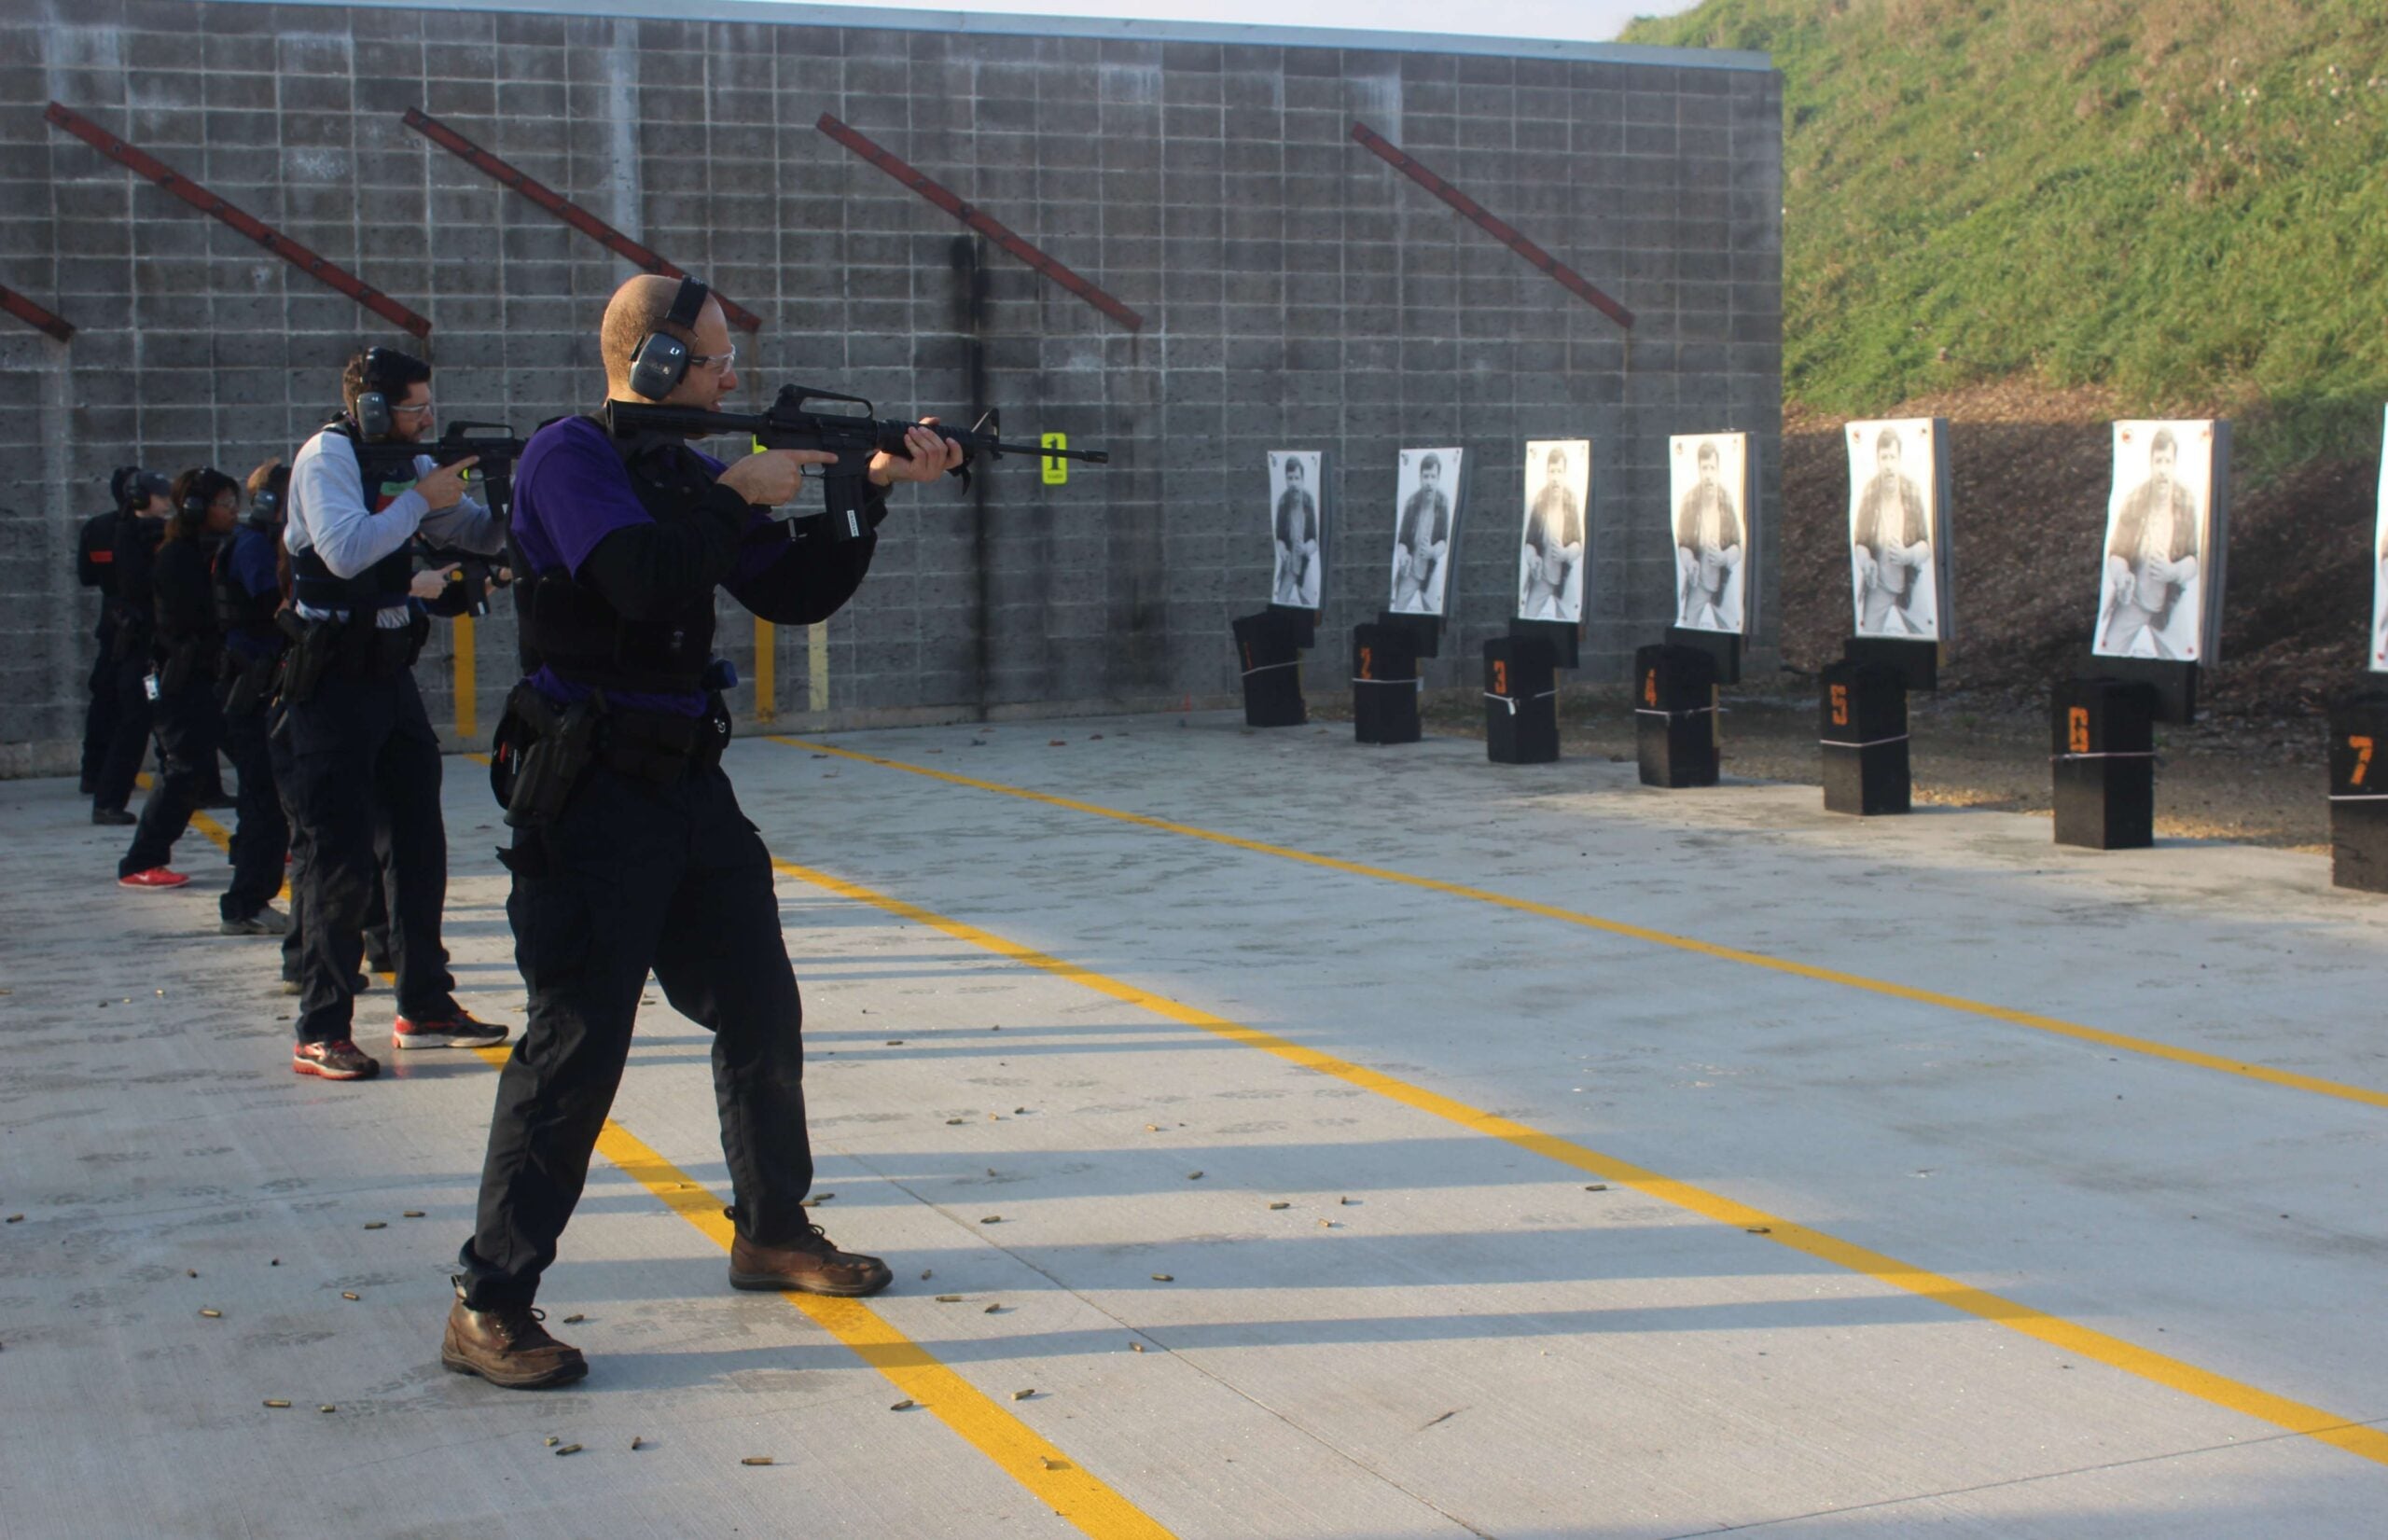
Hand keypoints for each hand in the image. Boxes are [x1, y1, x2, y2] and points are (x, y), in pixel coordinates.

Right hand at [410, 564, 457, 600]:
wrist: (415, 585)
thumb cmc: (419, 578)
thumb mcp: (426, 572)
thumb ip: (433, 575)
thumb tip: (433, 579)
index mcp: (438, 574)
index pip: (447, 569)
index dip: (454, 566)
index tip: (459, 563)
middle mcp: (441, 581)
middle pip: (443, 584)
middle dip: (439, 584)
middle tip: (431, 584)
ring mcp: (439, 589)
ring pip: (439, 590)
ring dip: (435, 589)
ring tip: (427, 587)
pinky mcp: (436, 595)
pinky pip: (435, 595)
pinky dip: (432, 594)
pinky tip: (426, 591)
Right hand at [415, 456, 477, 510]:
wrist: (422, 497)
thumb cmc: (426, 484)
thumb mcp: (434, 471)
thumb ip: (443, 468)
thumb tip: (448, 466)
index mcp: (449, 472)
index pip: (461, 464)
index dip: (470, 460)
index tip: (476, 458)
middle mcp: (455, 481)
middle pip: (463, 481)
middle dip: (458, 483)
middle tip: (448, 485)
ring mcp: (456, 491)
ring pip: (460, 490)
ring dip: (455, 490)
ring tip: (445, 491)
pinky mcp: (456, 499)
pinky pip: (458, 497)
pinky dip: (453, 497)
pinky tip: (445, 496)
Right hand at [719, 448, 836, 506]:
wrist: (742, 483)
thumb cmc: (748, 468)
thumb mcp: (765, 455)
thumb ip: (778, 459)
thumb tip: (779, 465)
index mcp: (788, 457)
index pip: (810, 455)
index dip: (824, 457)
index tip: (834, 458)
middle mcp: (792, 471)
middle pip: (795, 475)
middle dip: (785, 476)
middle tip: (769, 476)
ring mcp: (791, 485)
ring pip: (790, 487)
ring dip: (781, 486)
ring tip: (766, 483)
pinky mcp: (787, 497)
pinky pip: (785, 496)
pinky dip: (777, 495)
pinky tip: (767, 490)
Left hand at [870, 419, 966, 486]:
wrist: (884, 466)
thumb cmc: (901, 453)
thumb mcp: (917, 440)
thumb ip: (927, 429)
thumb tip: (936, 420)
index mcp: (939, 465)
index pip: (956, 460)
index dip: (956, 448)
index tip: (948, 437)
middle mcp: (936, 472)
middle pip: (942, 450)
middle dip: (931, 435)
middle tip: (918, 428)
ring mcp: (928, 474)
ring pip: (932, 451)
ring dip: (921, 438)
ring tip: (911, 431)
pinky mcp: (917, 473)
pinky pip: (920, 454)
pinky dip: (913, 443)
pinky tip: (906, 438)